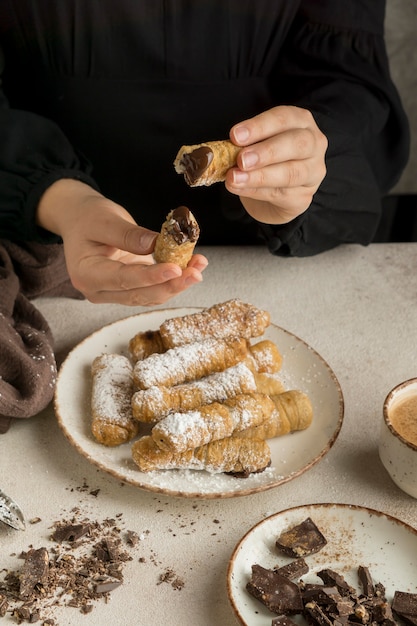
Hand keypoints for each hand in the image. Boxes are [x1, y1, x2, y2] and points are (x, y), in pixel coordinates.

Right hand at [36, 180, 207, 305]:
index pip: (124, 279)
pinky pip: (153, 290)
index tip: (176, 269)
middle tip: (196, 272)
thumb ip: (129, 235)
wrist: (80, 220)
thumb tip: (157, 245)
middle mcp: (99, 291)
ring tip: (198, 266)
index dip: (151, 277)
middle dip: (171, 285)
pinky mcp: (129, 289)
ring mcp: (114, 293)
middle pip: (140, 294)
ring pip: (150, 296)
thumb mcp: (104, 220)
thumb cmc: (87, 218)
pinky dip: (173, 280)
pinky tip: (191, 267)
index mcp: (87, 275)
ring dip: (177, 284)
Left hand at [226, 105, 326, 223]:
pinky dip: (256, 192)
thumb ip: (243, 145)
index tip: (235, 135)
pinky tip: (239, 188)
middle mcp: (314, 144)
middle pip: (296, 144)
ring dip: (259, 176)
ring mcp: (313, 172)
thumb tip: (220, 151)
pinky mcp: (304, 197)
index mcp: (300, 122)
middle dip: (266, 151)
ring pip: (290, 174)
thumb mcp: (255, 145)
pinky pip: (281, 195)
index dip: (259, 126)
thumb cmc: (265, 161)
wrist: (273, 196)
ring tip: (234, 178)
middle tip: (241, 160)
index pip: (284, 118)